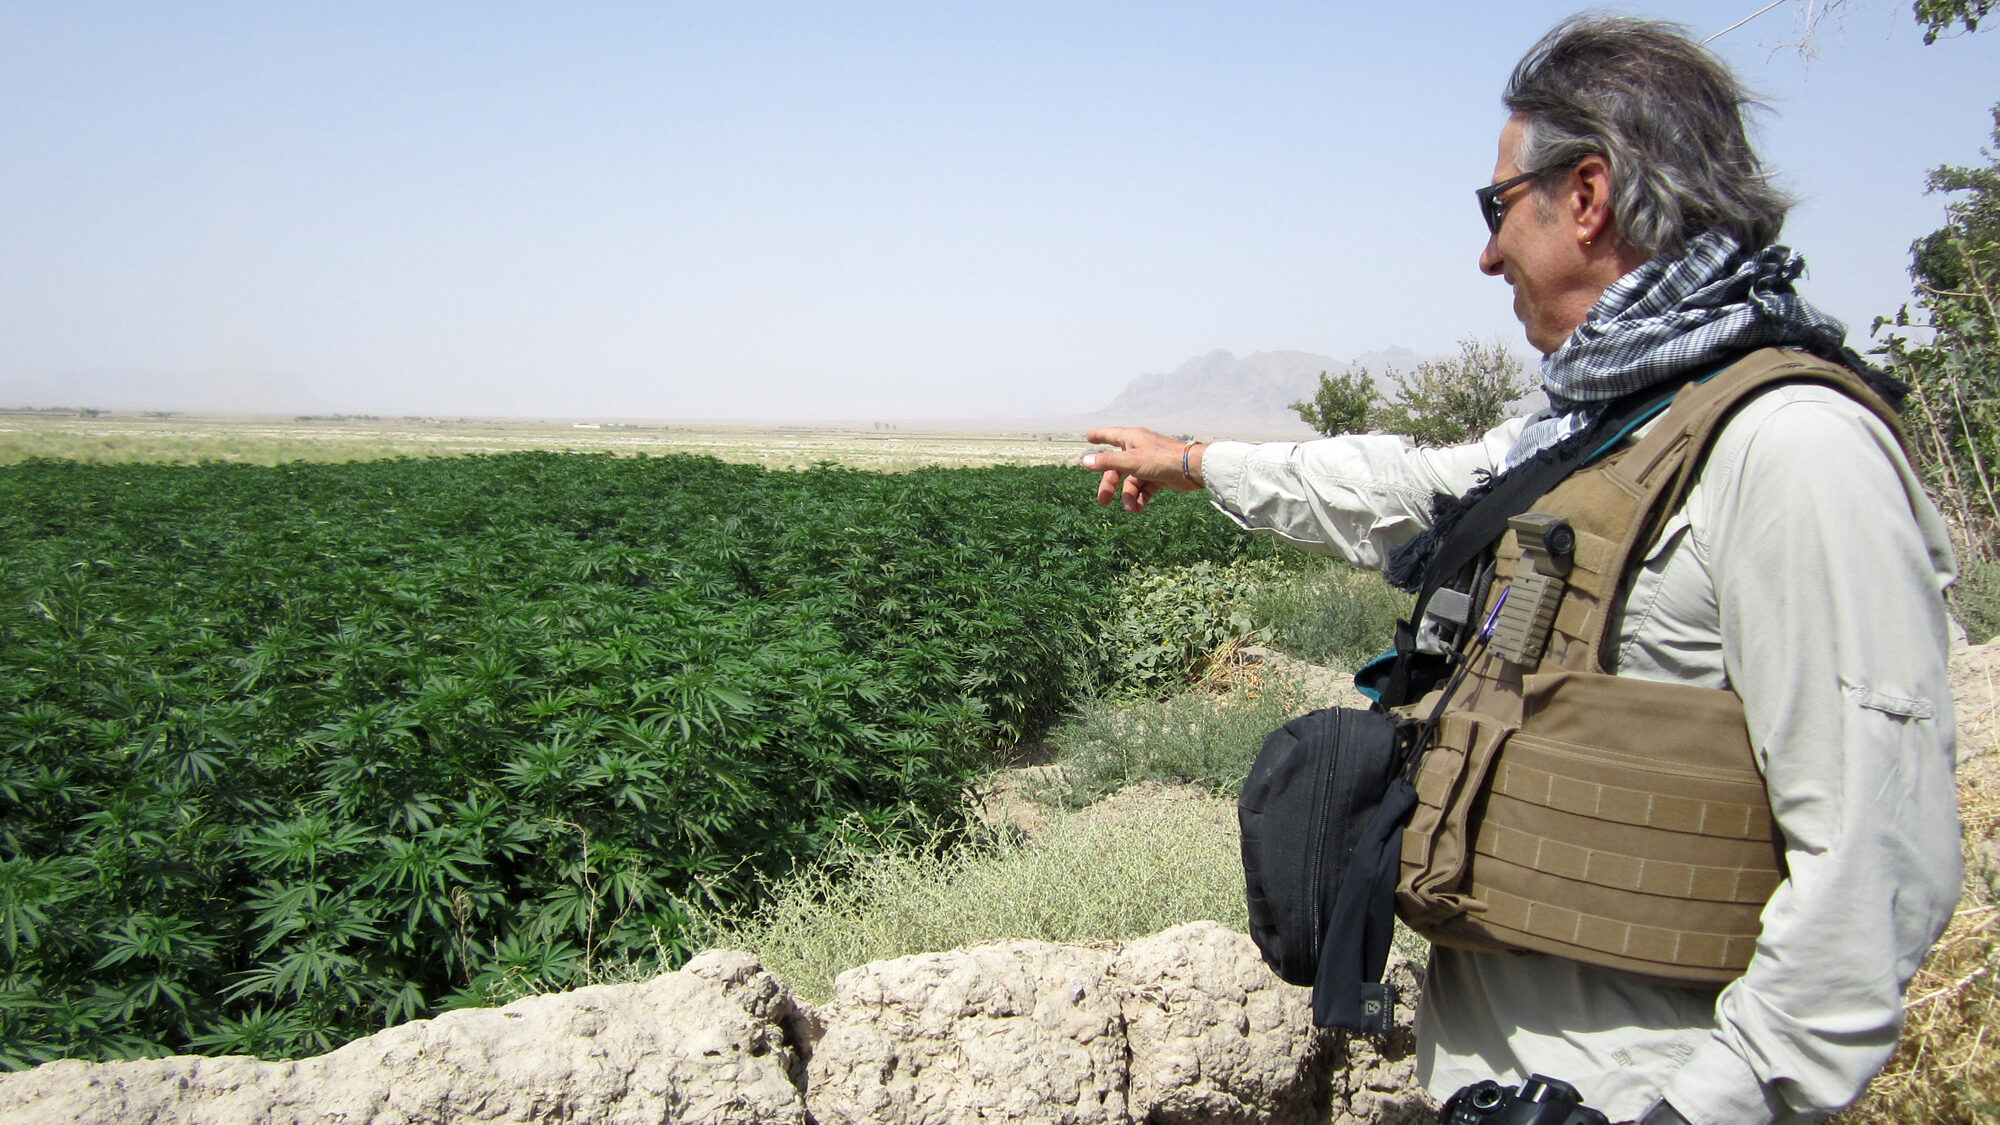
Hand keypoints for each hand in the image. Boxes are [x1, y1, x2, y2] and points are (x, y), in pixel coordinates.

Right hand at [1081, 427, 1204, 513]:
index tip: (1088, 437)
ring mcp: (1149, 464)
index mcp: (1132, 439)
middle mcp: (1139, 449)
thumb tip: (1085, 461)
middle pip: (1117, 468)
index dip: (1099, 436)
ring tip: (1130, 509)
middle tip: (1103, 502)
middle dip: (1110, 486)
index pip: (1111, 435)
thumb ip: (1108, 461)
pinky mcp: (1159, 477)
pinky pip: (1144, 489)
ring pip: (1131, 482)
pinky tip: (1138, 508)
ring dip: (1129, 497)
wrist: (1192, 470)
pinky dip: (1140, 499)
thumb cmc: (1161, 459)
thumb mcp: (1131, 461)